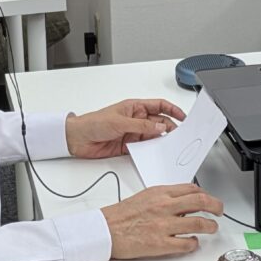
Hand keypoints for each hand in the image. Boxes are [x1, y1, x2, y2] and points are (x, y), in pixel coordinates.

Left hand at [65, 99, 186, 158]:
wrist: (77, 139)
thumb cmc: (93, 123)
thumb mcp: (119, 122)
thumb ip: (141, 125)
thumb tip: (160, 125)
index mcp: (134, 107)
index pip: (159, 105)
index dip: (172, 110)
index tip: (183, 117)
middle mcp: (136, 119)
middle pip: (159, 122)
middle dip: (169, 127)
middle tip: (178, 136)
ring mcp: (133, 133)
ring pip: (153, 136)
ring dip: (161, 141)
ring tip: (169, 146)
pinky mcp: (129, 146)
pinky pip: (144, 148)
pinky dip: (151, 151)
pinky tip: (155, 154)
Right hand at [101, 183, 223, 258]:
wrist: (106, 230)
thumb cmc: (122, 214)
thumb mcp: (146, 196)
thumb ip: (165, 197)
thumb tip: (184, 201)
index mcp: (161, 193)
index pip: (192, 189)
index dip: (206, 194)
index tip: (209, 200)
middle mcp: (165, 207)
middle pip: (201, 202)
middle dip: (216, 206)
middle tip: (220, 211)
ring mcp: (164, 225)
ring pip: (199, 223)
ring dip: (210, 226)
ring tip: (211, 228)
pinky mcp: (161, 243)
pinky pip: (186, 243)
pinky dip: (194, 243)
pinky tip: (192, 242)